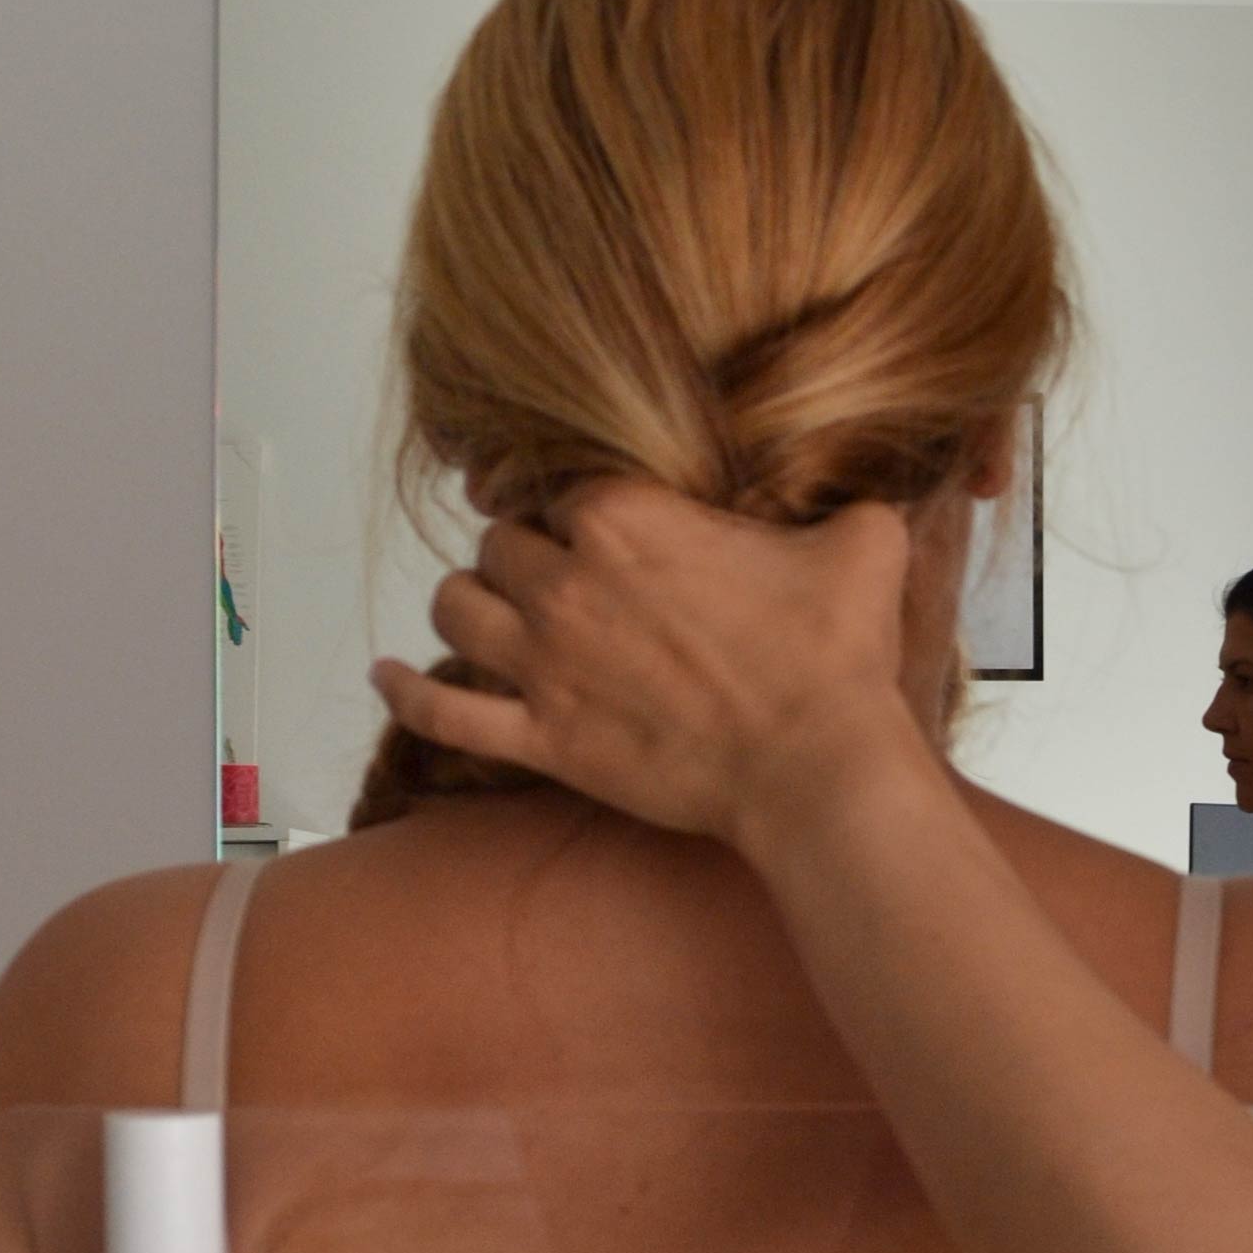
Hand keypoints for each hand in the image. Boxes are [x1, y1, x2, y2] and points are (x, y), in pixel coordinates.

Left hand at [370, 480, 918, 847]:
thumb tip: (866, 496)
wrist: (817, 768)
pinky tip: (385, 676)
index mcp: (624, 516)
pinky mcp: (542, 737)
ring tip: (490, 611)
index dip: (569, 500)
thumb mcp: (860, 547)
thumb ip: (849, 503)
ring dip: (467, 602)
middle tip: (550, 571)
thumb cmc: (836, 658)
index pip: (558, 484)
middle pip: (500, 544)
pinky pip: (441, 708)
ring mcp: (544, 663)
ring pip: (455, 607)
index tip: (576, 512)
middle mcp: (565, 580)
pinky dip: (404, 691)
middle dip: (521, 551)